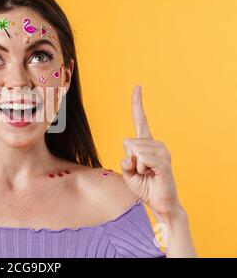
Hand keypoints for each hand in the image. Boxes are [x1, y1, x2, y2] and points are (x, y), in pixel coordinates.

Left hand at [121, 85, 181, 219]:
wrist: (160, 203)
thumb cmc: (144, 185)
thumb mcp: (127, 171)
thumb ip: (125, 160)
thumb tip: (131, 153)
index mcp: (146, 143)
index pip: (140, 120)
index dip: (137, 103)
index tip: (137, 86)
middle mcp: (156, 144)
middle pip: (127, 142)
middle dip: (128, 160)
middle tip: (141, 171)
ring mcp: (162, 152)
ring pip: (134, 152)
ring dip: (135, 168)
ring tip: (147, 174)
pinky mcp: (164, 163)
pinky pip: (142, 159)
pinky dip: (141, 170)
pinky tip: (151, 176)